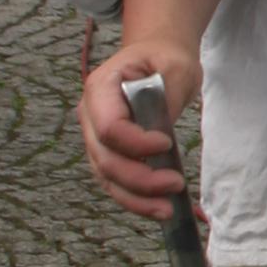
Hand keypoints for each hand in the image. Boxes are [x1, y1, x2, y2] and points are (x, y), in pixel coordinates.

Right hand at [78, 38, 200, 221]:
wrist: (156, 56)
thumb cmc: (165, 58)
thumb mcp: (176, 67)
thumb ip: (167, 99)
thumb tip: (161, 138)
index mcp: (101, 88)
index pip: (110, 127)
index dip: (136, 143)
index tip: (167, 142)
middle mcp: (90, 115)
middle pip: (105, 158)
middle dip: (139, 179)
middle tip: (176, 184)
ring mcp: (96, 137)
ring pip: (107, 177)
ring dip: (135, 198)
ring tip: (167, 209)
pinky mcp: (108, 152)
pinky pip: (115, 181)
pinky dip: (134, 198)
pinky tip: (157, 208)